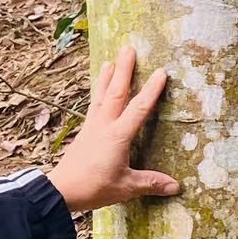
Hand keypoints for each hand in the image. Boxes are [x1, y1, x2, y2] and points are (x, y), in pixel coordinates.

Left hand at [47, 42, 182, 214]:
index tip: (161, 72)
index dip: (151, 90)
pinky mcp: (85, 132)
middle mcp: (104, 125)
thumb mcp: (125, 187)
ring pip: (102, 96)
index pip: (138, 108)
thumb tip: (176, 186)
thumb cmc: (94, 187)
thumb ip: (150, 183)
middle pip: (116, 92)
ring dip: (108, 77)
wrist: (61, 190)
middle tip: (128, 48)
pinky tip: (99, 89)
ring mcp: (92, 126)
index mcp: (117, 135)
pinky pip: (94, 105)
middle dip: (124, 69)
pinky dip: (98, 92)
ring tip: (110, 60)